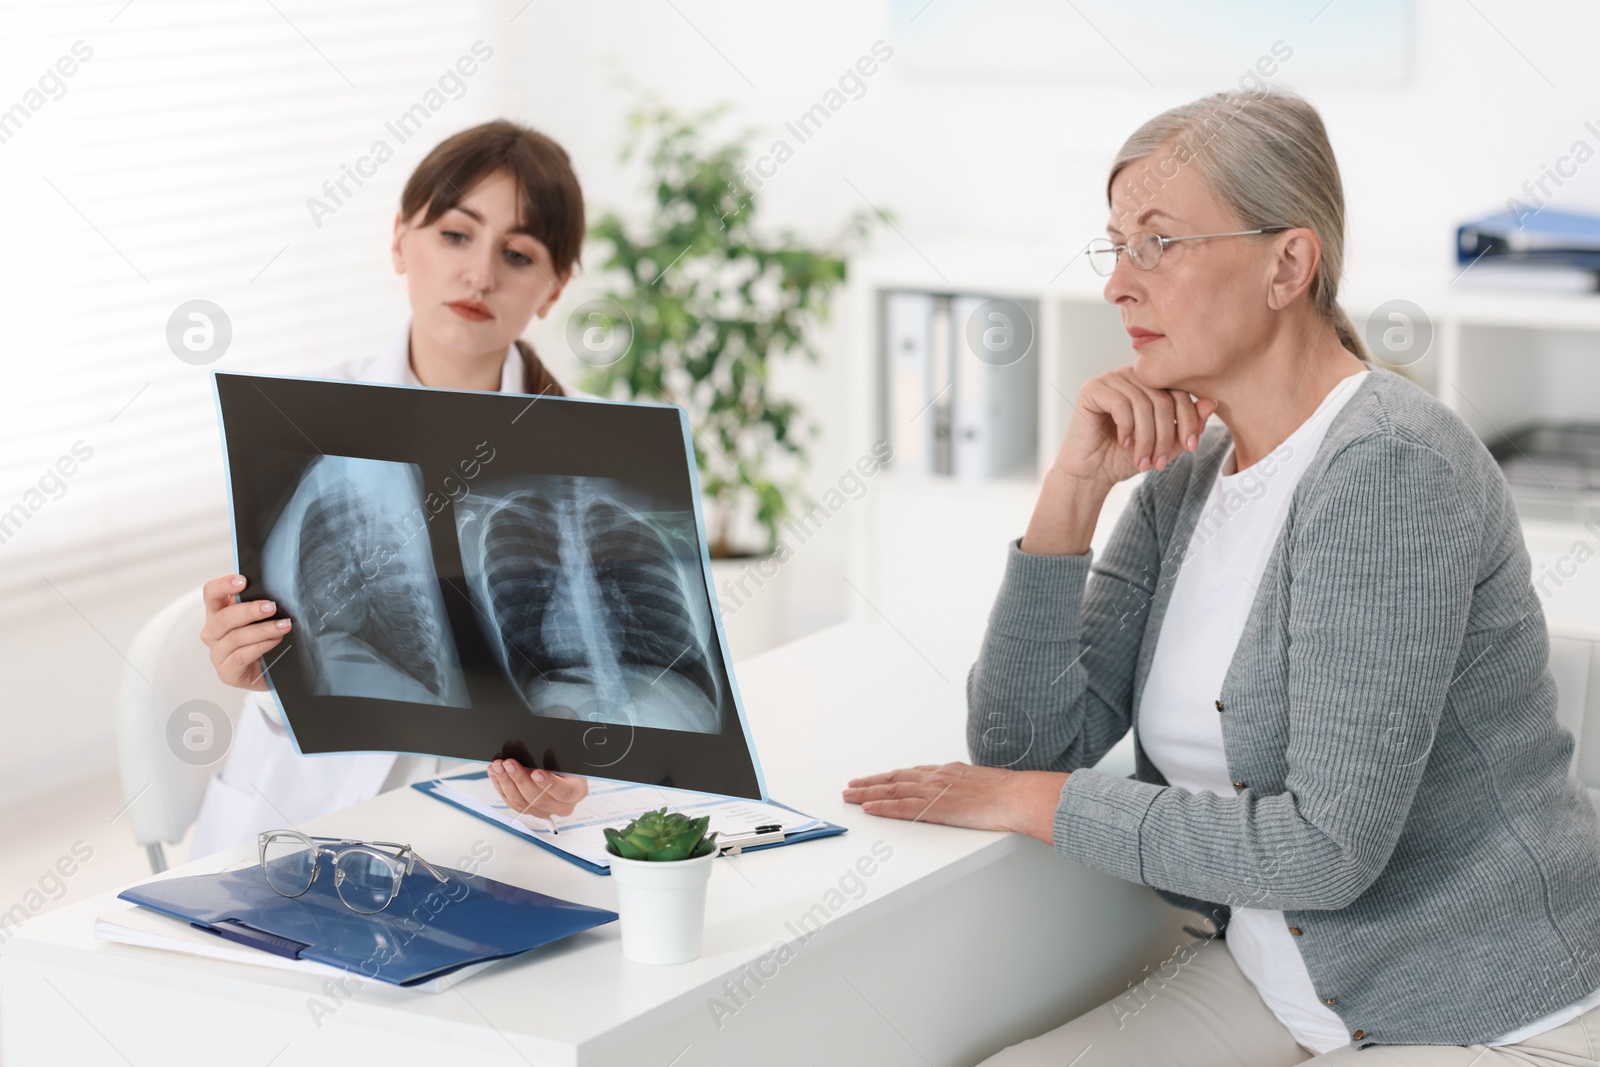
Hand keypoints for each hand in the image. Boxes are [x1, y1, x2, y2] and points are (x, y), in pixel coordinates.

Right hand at [200, 573, 291, 690]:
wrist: (269, 671)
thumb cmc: (262, 639)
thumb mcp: (259, 618)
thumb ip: (258, 603)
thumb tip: (273, 588)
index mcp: (217, 612)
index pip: (211, 593)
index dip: (223, 585)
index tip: (243, 581)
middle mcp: (213, 632)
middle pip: (223, 618)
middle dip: (249, 611)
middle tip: (272, 607)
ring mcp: (217, 653)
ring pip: (235, 638)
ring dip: (262, 630)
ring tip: (283, 626)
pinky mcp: (226, 672)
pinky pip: (241, 657)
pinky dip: (261, 646)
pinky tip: (275, 641)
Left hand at [487, 759, 588, 818]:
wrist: (564, 772)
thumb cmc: (566, 764)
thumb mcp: (567, 758)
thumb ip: (556, 760)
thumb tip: (537, 756)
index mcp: (576, 792)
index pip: (565, 792)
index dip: (549, 784)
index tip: (536, 773)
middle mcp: (561, 806)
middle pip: (539, 798)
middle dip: (520, 779)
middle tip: (509, 763)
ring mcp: (544, 811)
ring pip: (522, 803)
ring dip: (506, 783)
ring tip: (498, 767)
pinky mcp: (529, 810)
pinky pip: (512, 802)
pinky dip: (501, 787)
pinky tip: (496, 774)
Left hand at [841, 762, 1069, 844]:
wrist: (1017, 796)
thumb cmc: (1008, 792)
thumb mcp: (982, 783)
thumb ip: (966, 787)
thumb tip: (963, 793)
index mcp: (948, 772)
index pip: (910, 773)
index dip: (889, 777)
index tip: (875, 779)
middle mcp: (936, 777)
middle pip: (895, 778)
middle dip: (870, 783)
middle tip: (850, 786)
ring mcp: (934, 791)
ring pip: (892, 790)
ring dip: (868, 793)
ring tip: (850, 796)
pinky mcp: (935, 807)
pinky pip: (902, 807)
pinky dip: (882, 807)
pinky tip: (869, 808)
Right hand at [1053, 367, 1216, 485]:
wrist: (1091, 473)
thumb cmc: (1124, 457)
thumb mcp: (1165, 444)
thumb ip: (1187, 425)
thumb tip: (1212, 403)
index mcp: (1150, 384)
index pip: (1179, 391)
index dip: (1189, 419)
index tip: (1191, 447)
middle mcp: (1131, 376)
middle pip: (1162, 398)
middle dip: (1165, 434)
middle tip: (1161, 461)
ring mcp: (1111, 379)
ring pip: (1142, 403)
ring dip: (1146, 438)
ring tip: (1142, 460)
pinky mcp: (1092, 389)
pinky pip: (1120, 404)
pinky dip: (1127, 428)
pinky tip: (1124, 443)